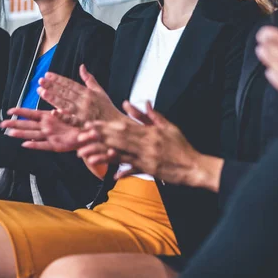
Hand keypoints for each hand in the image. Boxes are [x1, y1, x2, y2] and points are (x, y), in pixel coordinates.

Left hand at [1, 108, 83, 152]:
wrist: (87, 134)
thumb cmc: (74, 124)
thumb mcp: (63, 115)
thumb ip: (52, 115)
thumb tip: (43, 113)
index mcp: (49, 116)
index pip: (31, 113)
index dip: (20, 111)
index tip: (9, 111)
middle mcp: (47, 125)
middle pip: (27, 124)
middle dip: (14, 123)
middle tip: (2, 124)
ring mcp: (50, 136)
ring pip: (32, 134)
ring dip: (20, 133)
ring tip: (9, 133)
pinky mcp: (54, 146)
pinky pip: (42, 146)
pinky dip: (33, 145)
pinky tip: (24, 145)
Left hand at [37, 65, 122, 123]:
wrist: (117, 125)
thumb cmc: (107, 108)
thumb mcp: (100, 91)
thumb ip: (89, 79)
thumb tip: (82, 67)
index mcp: (88, 92)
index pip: (70, 83)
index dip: (58, 79)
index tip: (47, 75)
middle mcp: (85, 101)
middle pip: (65, 92)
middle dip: (52, 86)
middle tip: (40, 81)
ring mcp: (83, 112)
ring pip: (65, 103)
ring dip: (53, 98)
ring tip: (41, 92)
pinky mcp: (84, 124)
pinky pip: (72, 120)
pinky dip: (63, 116)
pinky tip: (53, 112)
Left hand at [77, 102, 222, 189]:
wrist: (195, 165)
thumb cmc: (181, 146)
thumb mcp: (167, 127)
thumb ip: (148, 115)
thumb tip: (131, 102)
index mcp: (149, 132)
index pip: (123, 127)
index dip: (105, 126)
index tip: (91, 124)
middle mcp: (146, 144)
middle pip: (118, 139)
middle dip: (99, 137)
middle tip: (82, 136)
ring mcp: (147, 158)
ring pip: (122, 155)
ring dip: (103, 155)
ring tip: (88, 156)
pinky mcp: (150, 170)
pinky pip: (134, 170)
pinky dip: (123, 171)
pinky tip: (112, 175)